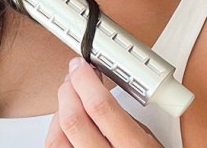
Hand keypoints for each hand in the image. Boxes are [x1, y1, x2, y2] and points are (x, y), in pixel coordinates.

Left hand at [45, 57, 162, 147]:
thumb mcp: (150, 141)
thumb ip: (126, 120)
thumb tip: (98, 90)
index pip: (100, 108)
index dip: (85, 81)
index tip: (81, 66)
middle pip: (73, 121)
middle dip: (68, 91)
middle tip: (72, 77)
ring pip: (56, 140)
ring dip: (58, 113)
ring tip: (68, 101)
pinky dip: (55, 135)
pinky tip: (62, 127)